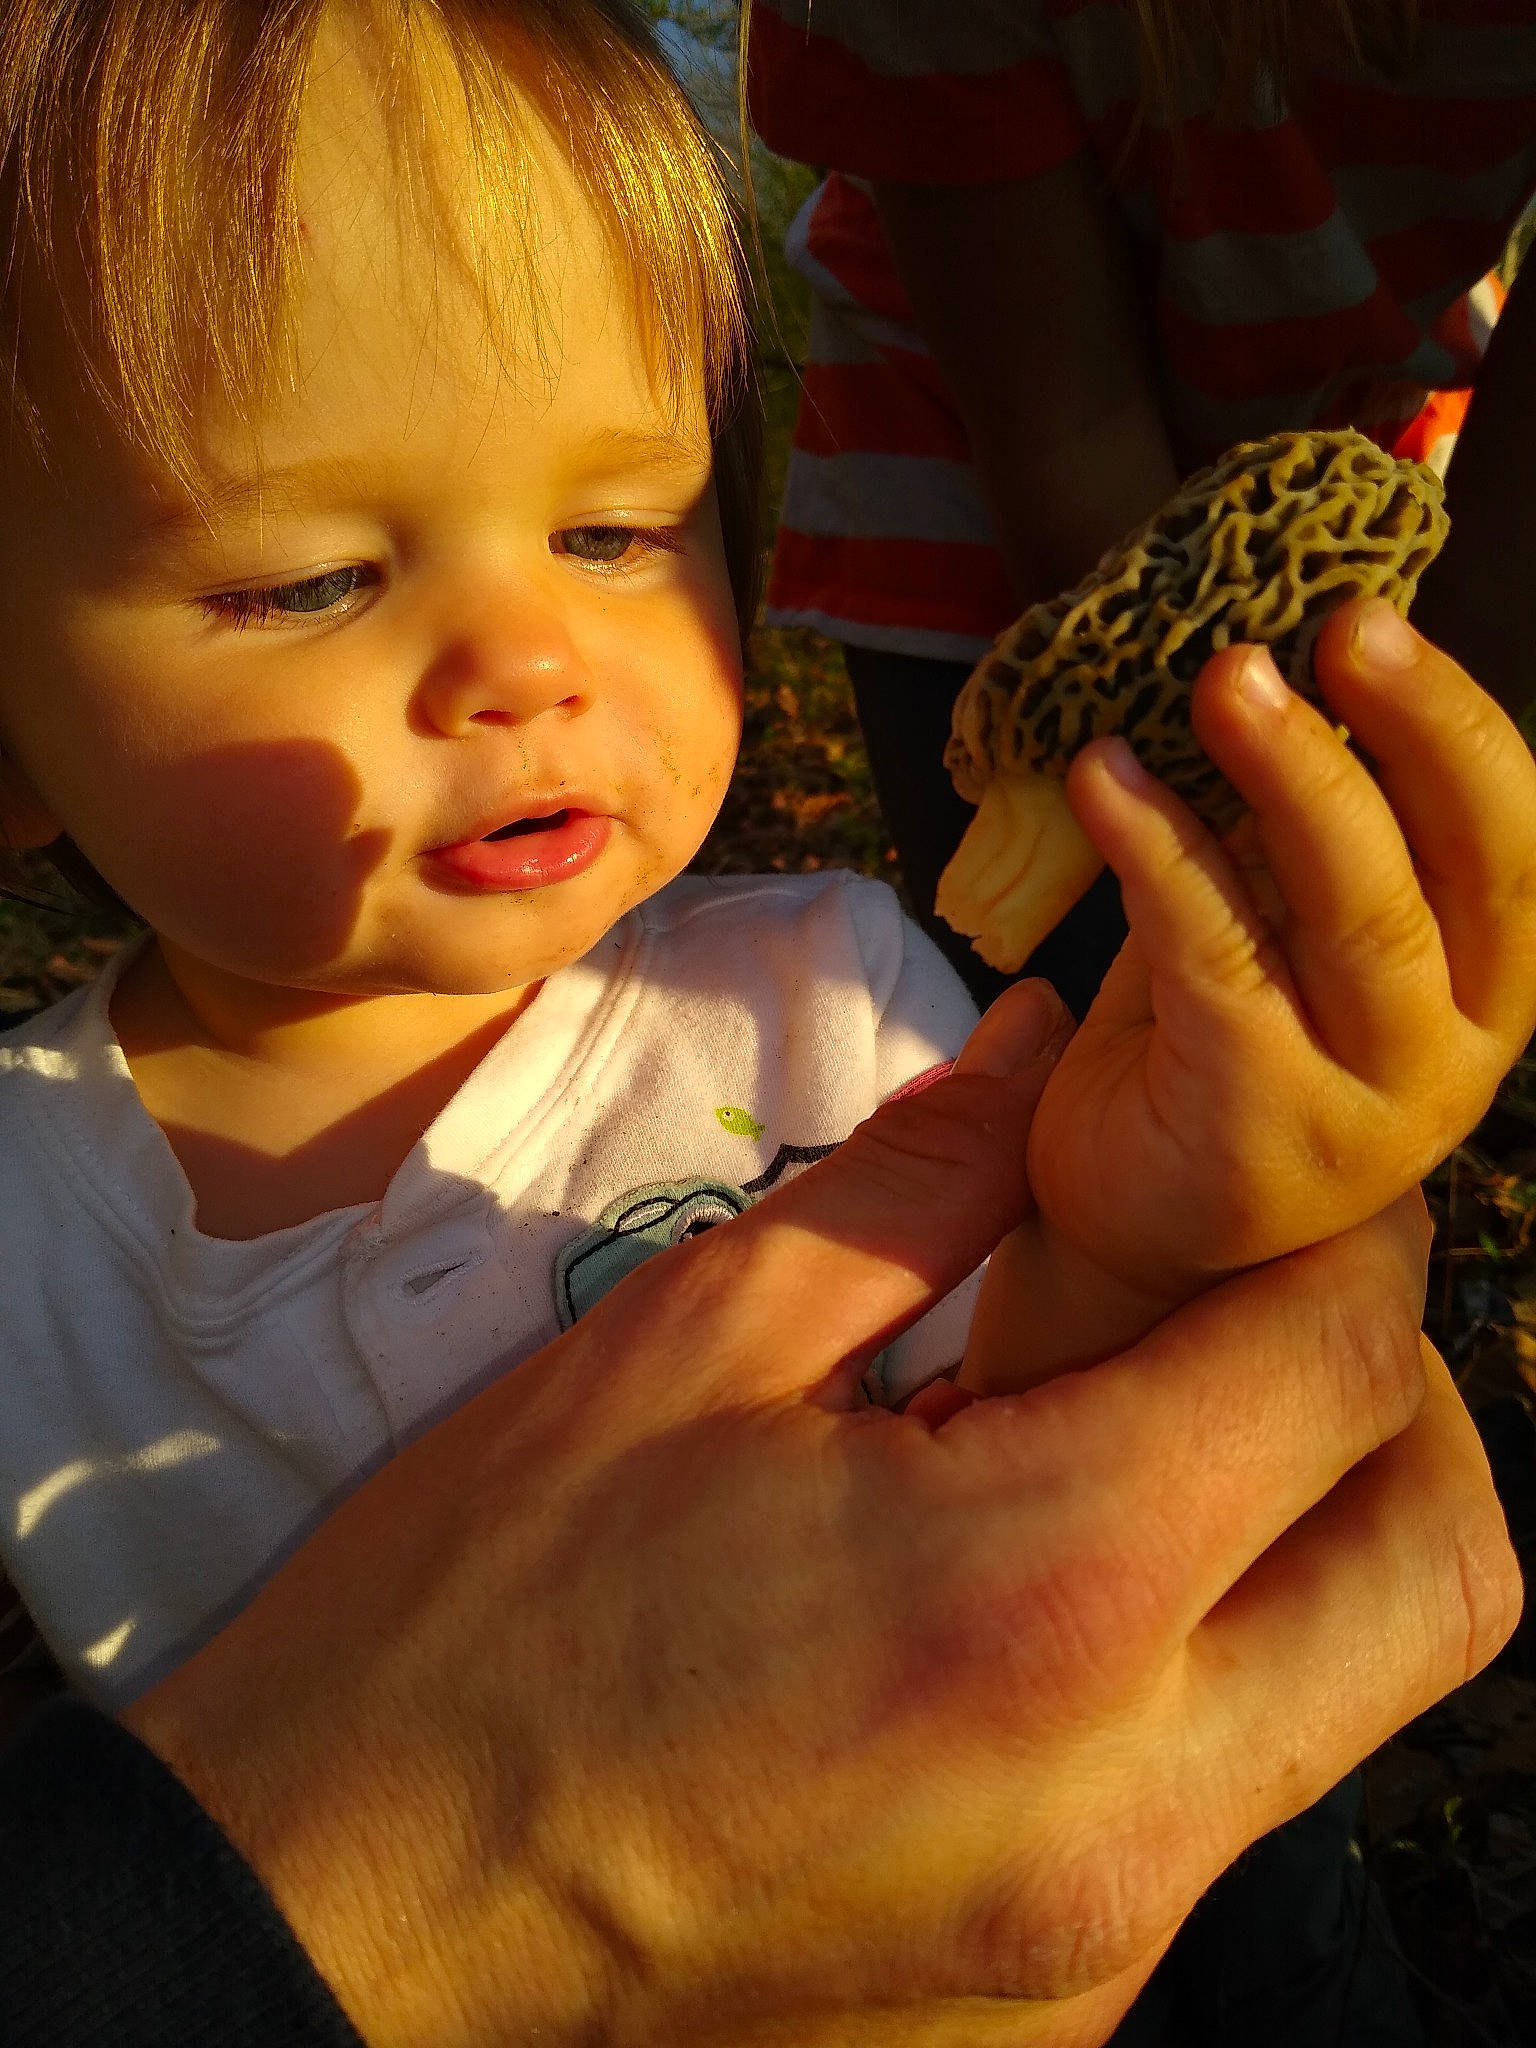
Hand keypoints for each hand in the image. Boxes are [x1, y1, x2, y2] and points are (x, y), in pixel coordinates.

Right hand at [122, 1016, 1518, 2047]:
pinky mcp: (1059, 2010)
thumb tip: (1046, 1046)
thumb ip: (919, 1178)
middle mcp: (1130, 1797)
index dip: (1350, 1234)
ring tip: (1141, 1436)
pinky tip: (1041, 1598)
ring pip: (1357, 1697)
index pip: (1339, 1368)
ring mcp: (1107, 1937)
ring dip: (1308, 1533)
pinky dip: (1203, 1667)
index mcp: (1043, 1592)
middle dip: (1397, 1397)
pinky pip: (1227, 1807)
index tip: (1285, 1178)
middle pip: (1440, 1564)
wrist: (339, 1912)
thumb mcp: (690, 1347)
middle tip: (1257, 1304)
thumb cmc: (483, 1610)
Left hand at [1018, 599, 1535, 1329]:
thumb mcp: (1273, 924)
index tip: (1373, 615)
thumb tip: (1262, 662)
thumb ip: (1291, 834)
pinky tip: (1102, 778)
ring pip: (1359, 916)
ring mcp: (1369, 1102)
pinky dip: (1160, 855)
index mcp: (1478, 976)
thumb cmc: (1207, 1051)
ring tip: (1224, 678)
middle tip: (1336, 626)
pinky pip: (1217, 962)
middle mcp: (1452, 1045)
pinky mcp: (1262, 1131)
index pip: (1509, 836)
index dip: (1455, 721)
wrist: (1130, 1228)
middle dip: (1412, 729)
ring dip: (1294, 780)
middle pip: (1466, 866)